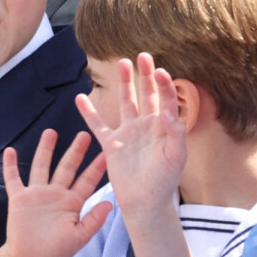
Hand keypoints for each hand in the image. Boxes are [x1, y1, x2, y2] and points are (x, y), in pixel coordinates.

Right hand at [2, 128, 111, 256]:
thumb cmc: (55, 250)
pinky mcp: (19, 198)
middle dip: (76, 151)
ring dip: (46, 150)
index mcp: (72, 202)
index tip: (108, 152)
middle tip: (85, 134)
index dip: (96, 167)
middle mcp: (56, 194)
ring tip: (51, 132)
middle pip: (67, 167)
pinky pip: (13, 179)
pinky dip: (10, 166)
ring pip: (42, 166)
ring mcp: (37, 194)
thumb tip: (109, 204)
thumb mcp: (79, 237)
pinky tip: (10, 151)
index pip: (87, 181)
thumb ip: (94, 220)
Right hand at [75, 53, 186, 215]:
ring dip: (124, 83)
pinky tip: (80, 97)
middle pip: (146, 94)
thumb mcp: (176, 156)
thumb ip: (175, 132)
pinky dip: (88, 112)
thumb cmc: (165, 181)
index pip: (165, 99)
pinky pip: (97, 124)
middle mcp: (146, 126)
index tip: (160, 71)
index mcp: (164, 127)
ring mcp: (128, 133)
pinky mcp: (111, 144)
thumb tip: (167, 111)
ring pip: (125, 102)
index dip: (164, 85)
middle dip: (145, 74)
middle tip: (144, 55)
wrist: (145, 202)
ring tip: (123, 62)